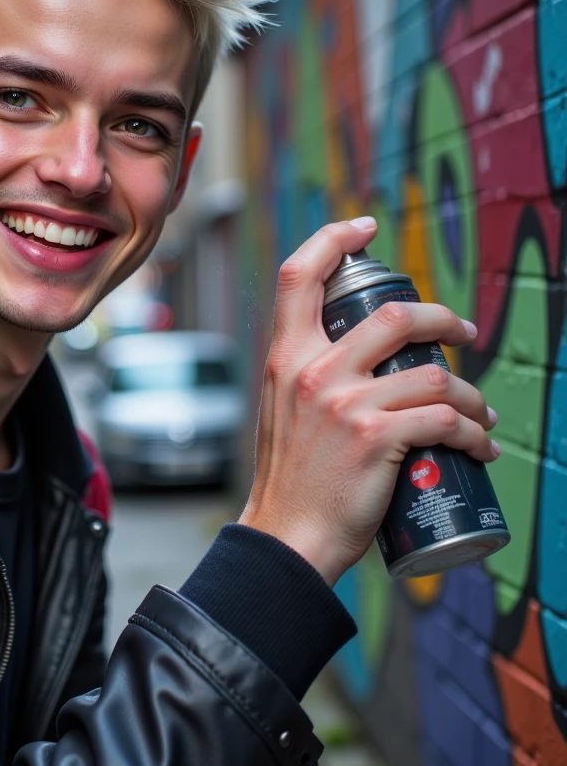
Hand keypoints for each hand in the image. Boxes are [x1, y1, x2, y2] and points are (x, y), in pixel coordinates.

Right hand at [239, 217, 498, 586]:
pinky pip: (444, 421)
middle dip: (444, 321)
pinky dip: (474, 433)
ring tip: (479, 414)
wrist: (287, 539)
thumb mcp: (283, 413)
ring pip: (433, 375)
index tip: (366, 227)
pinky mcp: (377, 438)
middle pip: (395, 316)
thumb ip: (309, 380)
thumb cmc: (291, 483)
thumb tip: (358, 362)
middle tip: (463, 336)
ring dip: (470, 396)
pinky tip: (481, 446)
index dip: (335, 239)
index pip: (299, 274)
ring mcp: (345, 403)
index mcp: (286, 358)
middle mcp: (313, 372)